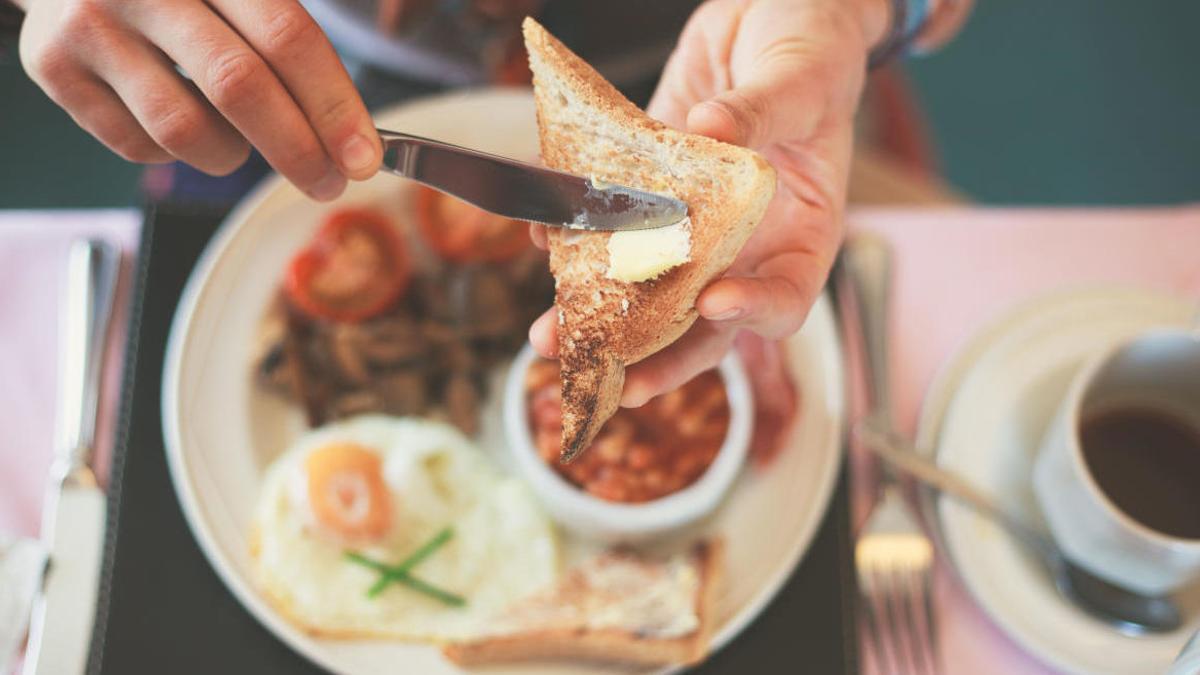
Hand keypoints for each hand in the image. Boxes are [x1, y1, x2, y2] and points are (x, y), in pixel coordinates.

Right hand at [15, 0, 380, 200]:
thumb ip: (291, 42)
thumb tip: (356, 137)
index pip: (286, 37)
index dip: (332, 105)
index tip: (364, 158)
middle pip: (239, 87)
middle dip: (298, 149)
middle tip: (329, 182)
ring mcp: (92, 25)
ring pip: (185, 130)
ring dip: (230, 154)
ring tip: (239, 139)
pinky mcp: (52, 67)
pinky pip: (138, 145)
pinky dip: (176, 153)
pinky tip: (181, 119)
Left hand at [530, 0, 888, 405]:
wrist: (770, 14)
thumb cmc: (813, 50)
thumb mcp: (802, 77)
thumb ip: (762, 110)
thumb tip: (712, 131)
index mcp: (802, 231)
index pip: (784, 298)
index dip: (752, 312)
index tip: (714, 303)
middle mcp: (746, 242)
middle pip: (702, 322)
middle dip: (652, 353)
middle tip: (603, 374)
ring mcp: (695, 223)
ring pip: (648, 288)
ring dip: (598, 315)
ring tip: (549, 333)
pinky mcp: (653, 192)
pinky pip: (615, 227)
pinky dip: (577, 238)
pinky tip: (544, 239)